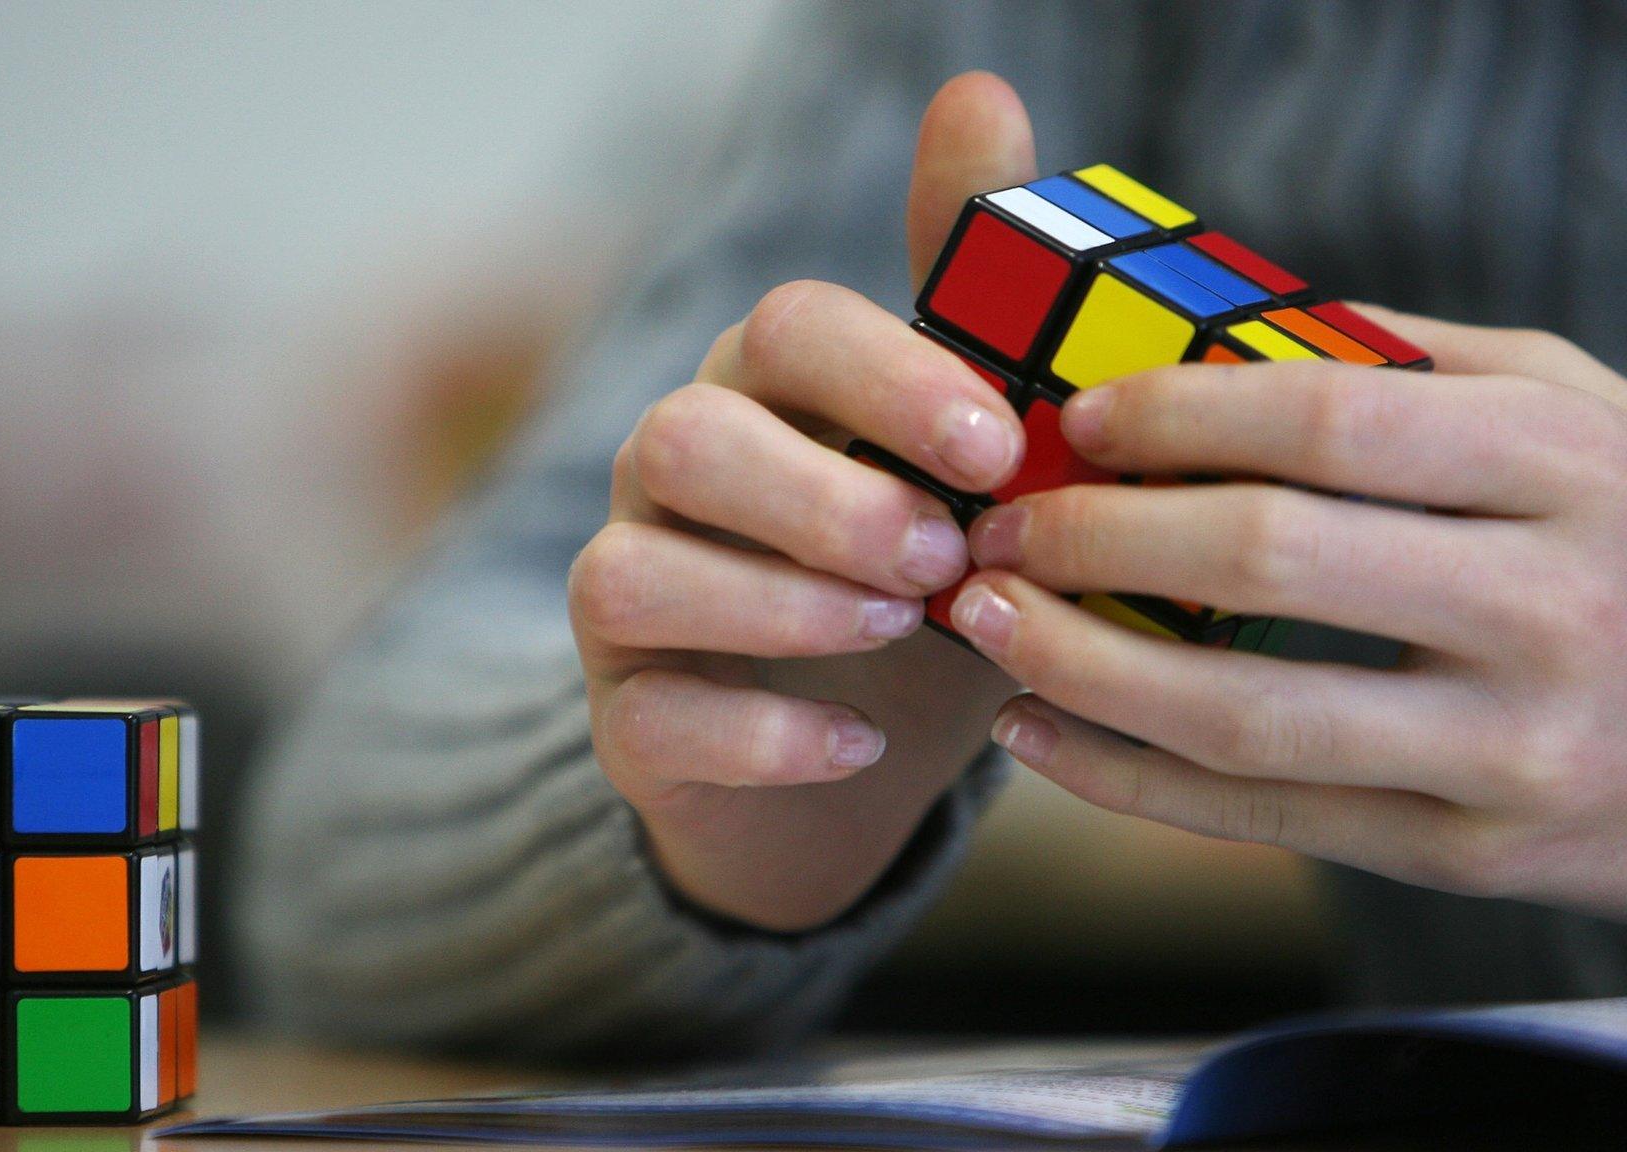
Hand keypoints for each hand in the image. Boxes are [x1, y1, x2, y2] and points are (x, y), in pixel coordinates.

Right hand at [568, 73, 1034, 931]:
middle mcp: (672, 479)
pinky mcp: (629, 719)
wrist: (865, 756)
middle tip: (942, 556)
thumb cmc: (927, 581)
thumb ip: (974, 293)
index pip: (784, 332)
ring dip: (775, 604)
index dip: (886, 379)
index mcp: (765, 395)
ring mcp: (635, 598)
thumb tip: (981, 89)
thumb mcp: (973, 454)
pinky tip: (859, 745)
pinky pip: (650, 717)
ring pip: (633, 572)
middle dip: (821, 495)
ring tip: (892, 633)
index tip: (998, 447)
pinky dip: (758, 732)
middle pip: (684, 438)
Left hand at [954, 309, 1626, 921]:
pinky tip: (1033, 732)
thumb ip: (1410, 366)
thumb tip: (1211, 336)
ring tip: (980, 622)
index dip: (1175, 413)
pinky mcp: (1467, 857)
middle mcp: (1545, 607)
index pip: (1324, 418)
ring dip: (1076, 668)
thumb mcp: (1574, 416)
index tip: (1074, 417)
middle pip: (1264, 560)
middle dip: (1091, 536)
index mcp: (1562, 466)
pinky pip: (1259, 819)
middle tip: (992, 524)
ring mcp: (1509, 750)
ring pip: (1244, 714)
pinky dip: (1122, 780)